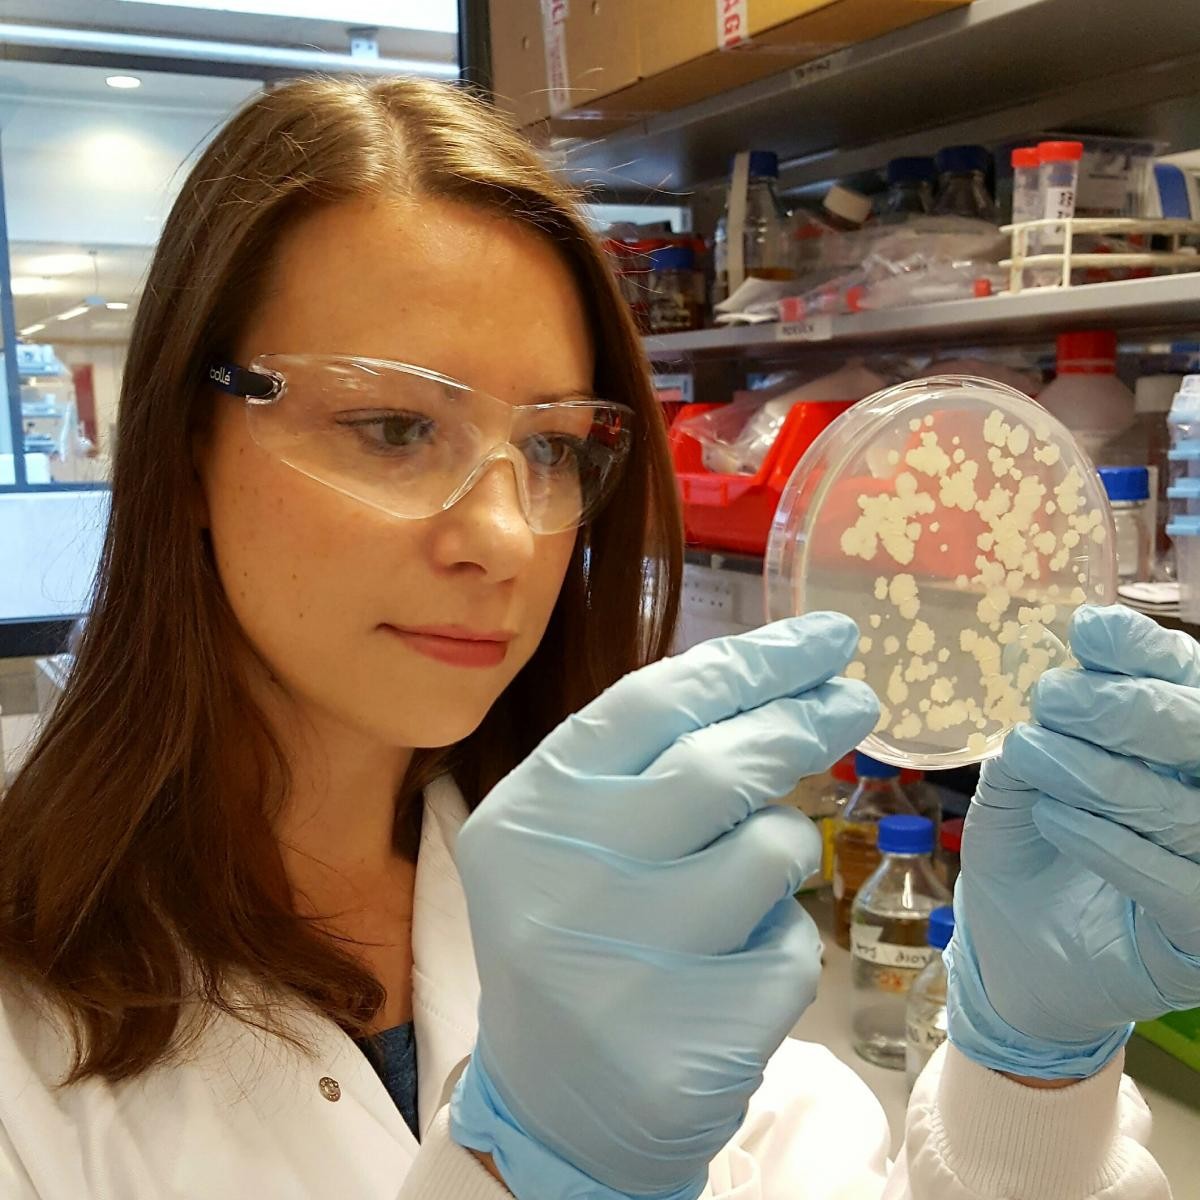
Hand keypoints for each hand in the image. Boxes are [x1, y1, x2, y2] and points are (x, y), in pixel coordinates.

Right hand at [450, 614, 878, 1199]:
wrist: (557, 1104)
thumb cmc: (580, 934)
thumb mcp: (578, 834)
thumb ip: (649, 764)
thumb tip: (780, 684)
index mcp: (531, 813)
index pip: (653, 704)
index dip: (751, 661)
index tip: (823, 638)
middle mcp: (563, 880)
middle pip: (720, 765)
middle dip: (803, 720)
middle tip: (856, 700)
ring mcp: (622, 966)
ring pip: (772, 852)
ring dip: (781, 851)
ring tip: (739, 886)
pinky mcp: (687, 1044)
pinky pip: (791, 947)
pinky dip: (779, 943)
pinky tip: (726, 974)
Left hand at [947, 605, 1199, 1078]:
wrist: (1009, 947)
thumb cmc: (1026, 847)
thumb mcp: (1021, 776)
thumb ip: (1048, 727)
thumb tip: (1069, 668)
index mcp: (1175, 749)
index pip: (1186, 684)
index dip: (1147, 654)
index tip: (1091, 633)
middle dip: (1126, 708)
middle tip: (1054, 698)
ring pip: (1188, 809)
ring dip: (1103, 774)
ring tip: (1033, 753)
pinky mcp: (1197, 934)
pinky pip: (1177, 883)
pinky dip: (1111, 844)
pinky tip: (1054, 818)